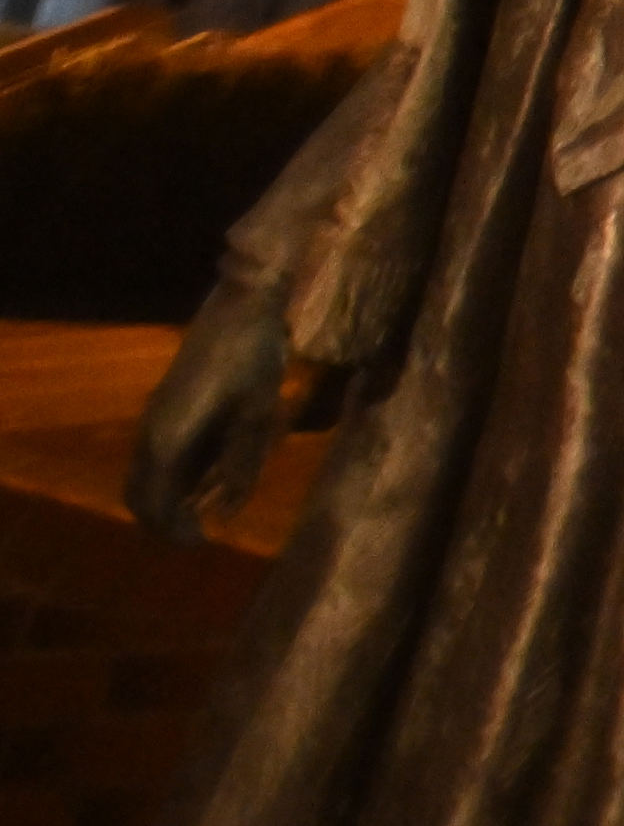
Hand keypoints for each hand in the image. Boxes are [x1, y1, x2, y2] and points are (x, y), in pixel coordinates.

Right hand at [129, 279, 303, 543]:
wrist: (240, 306)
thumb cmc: (254, 359)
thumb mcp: (258, 417)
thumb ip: (241, 467)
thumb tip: (224, 512)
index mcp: (168, 441)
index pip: (155, 507)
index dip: (175, 532)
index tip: (203, 543)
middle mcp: (151, 433)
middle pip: (139, 497)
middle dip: (164, 521)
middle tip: (199, 533)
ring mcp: (153, 418)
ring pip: (145, 476)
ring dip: (169, 497)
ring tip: (207, 504)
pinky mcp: (163, 406)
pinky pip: (157, 455)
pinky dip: (174, 473)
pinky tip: (208, 473)